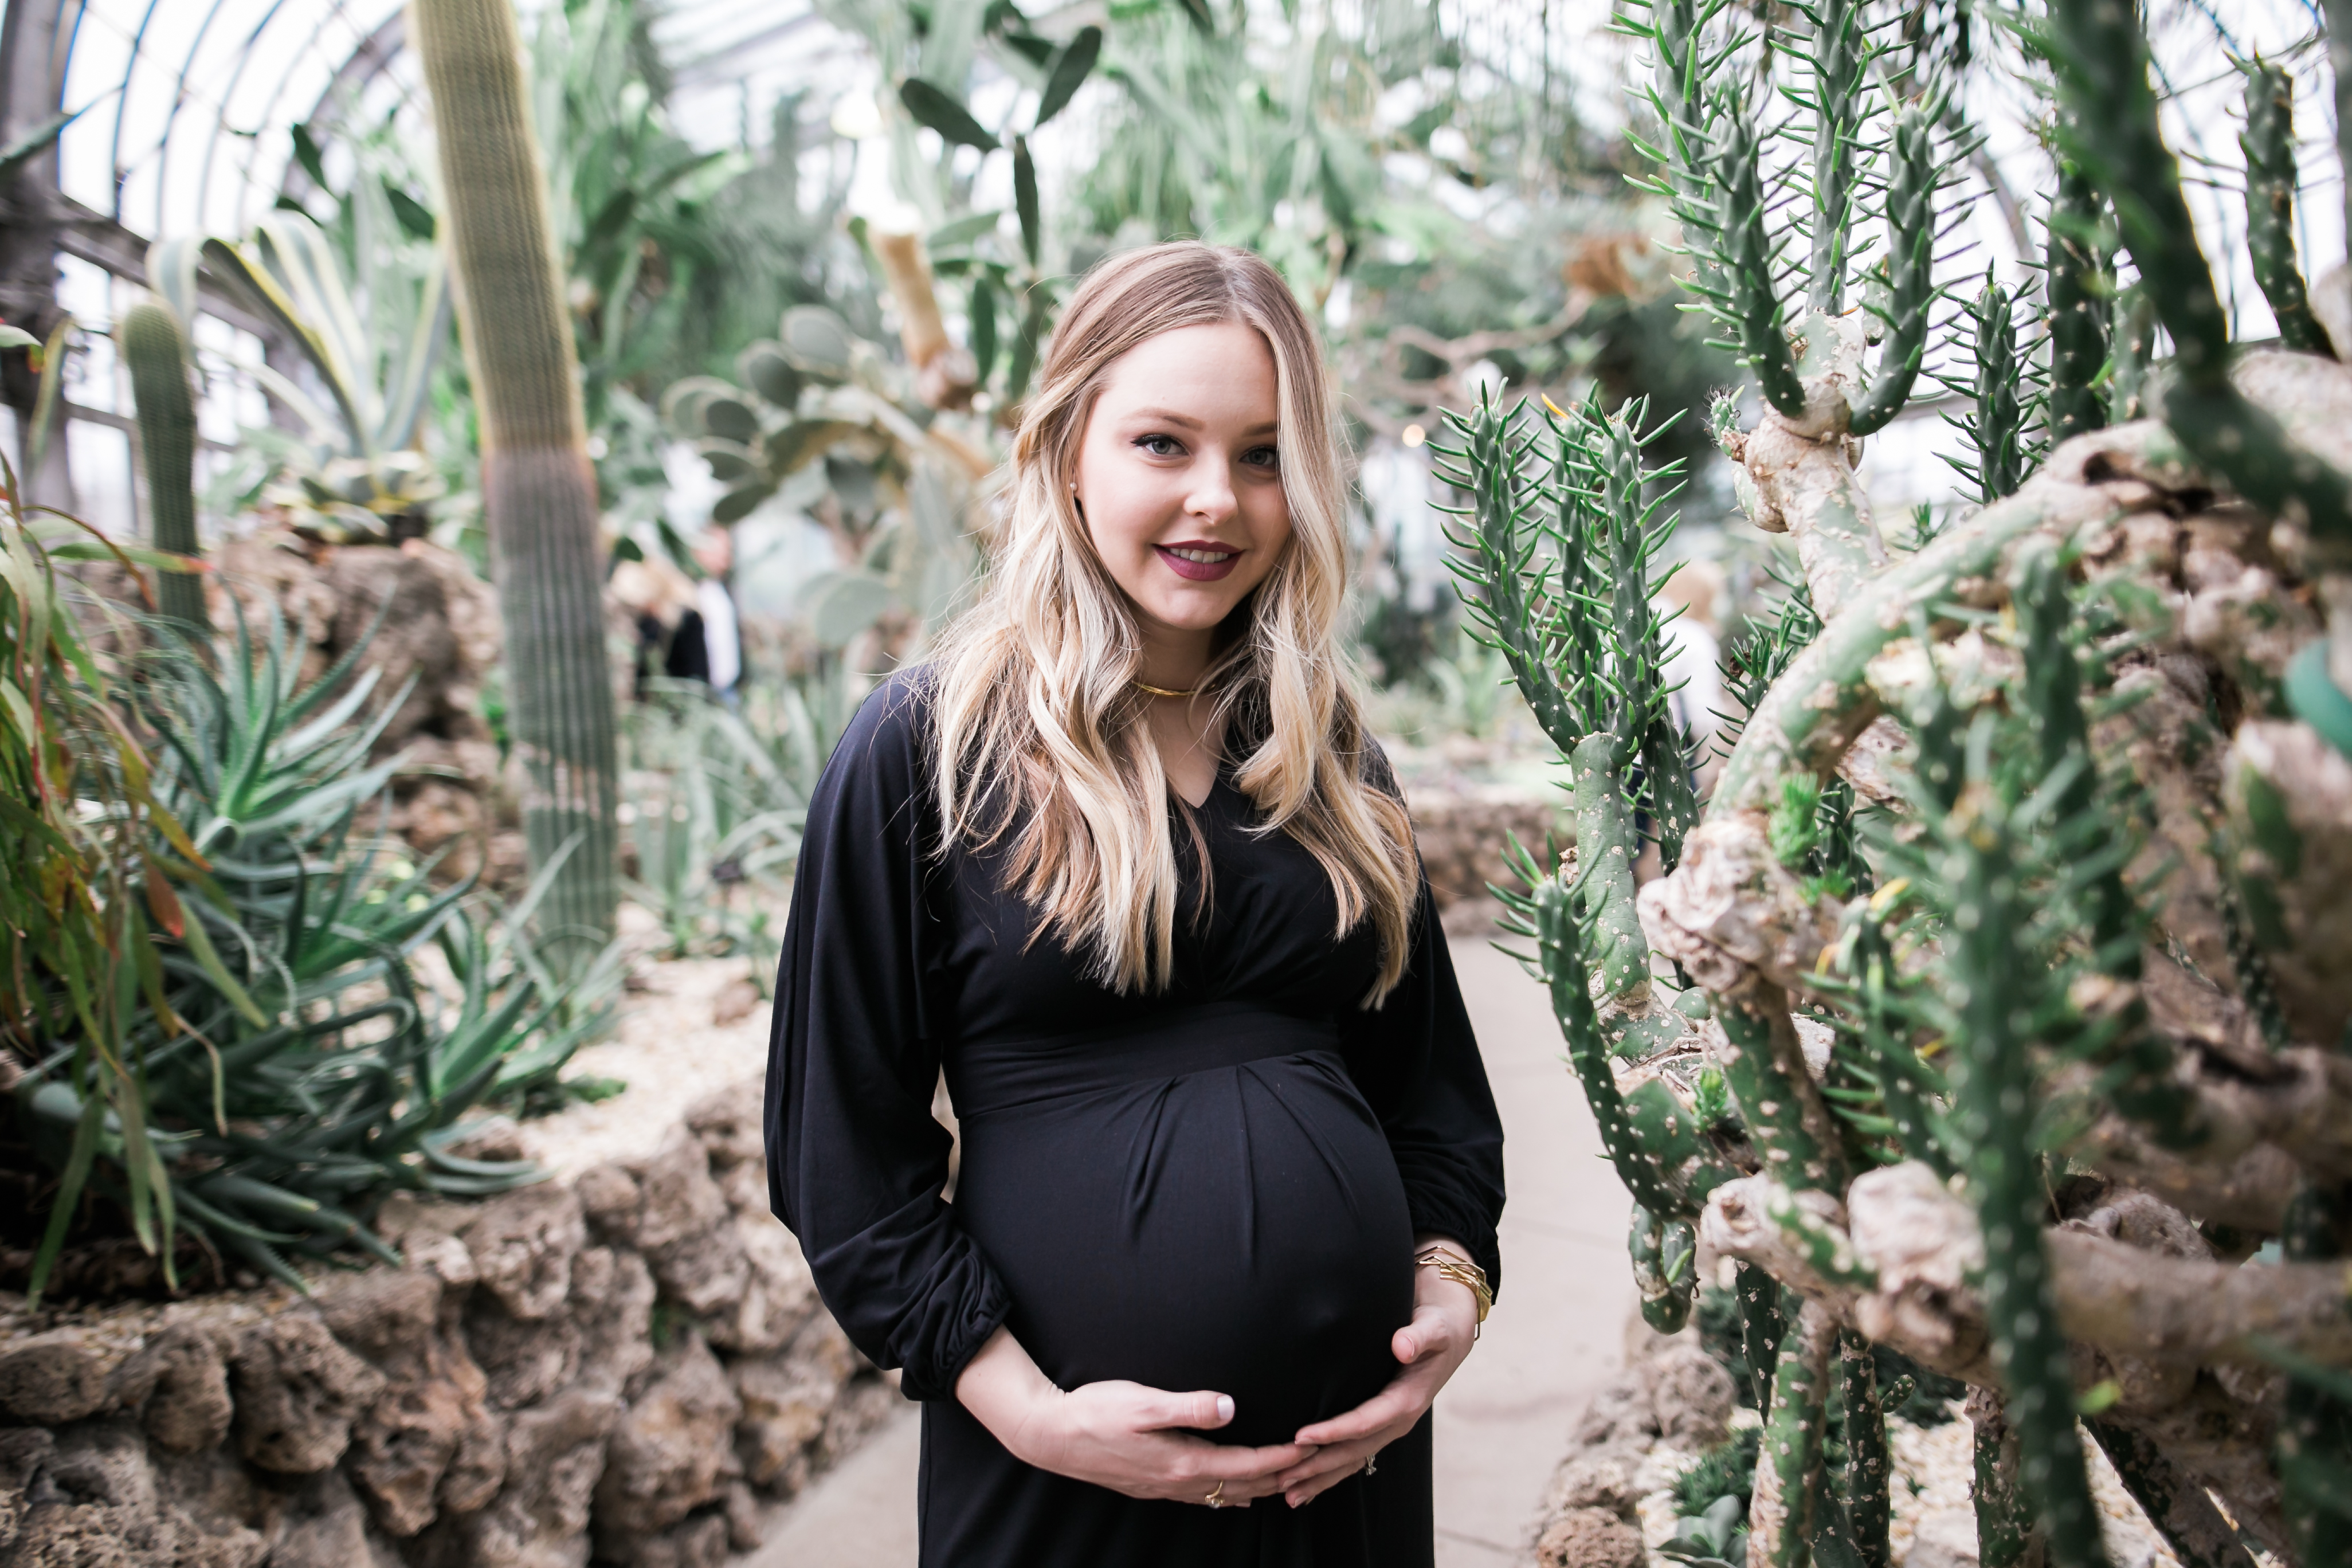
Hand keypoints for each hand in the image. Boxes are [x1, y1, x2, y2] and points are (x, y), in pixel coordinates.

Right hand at [956, 1326, 1316, 1504]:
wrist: (1053, 1435)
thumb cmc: (1096, 1412)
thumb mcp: (1143, 1402)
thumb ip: (1188, 1406)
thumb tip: (1230, 1406)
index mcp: (1183, 1462)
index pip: (1248, 1467)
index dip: (1283, 1459)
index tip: (1313, 1447)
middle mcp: (1180, 1482)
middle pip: (1245, 1488)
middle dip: (1282, 1479)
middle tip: (1317, 1466)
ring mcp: (1167, 1487)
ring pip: (1227, 1495)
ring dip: (1260, 1489)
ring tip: (1289, 1480)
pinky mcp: (1155, 1484)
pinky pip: (1206, 1496)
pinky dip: (1231, 1493)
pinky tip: (1238, 1493)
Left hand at [1274, 1240, 1480, 1508]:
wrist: (1452, 1328)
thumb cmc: (1438, 1323)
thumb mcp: (1435, 1327)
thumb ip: (1419, 1336)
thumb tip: (1401, 1346)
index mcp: (1408, 1401)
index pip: (1364, 1422)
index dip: (1333, 1432)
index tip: (1300, 1436)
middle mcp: (1399, 1420)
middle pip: (1353, 1450)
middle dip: (1318, 1466)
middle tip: (1281, 1478)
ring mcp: (1390, 1425)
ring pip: (1352, 1459)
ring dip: (1320, 1477)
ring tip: (1285, 1493)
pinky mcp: (1382, 1423)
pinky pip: (1355, 1453)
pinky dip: (1330, 1470)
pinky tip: (1306, 1484)